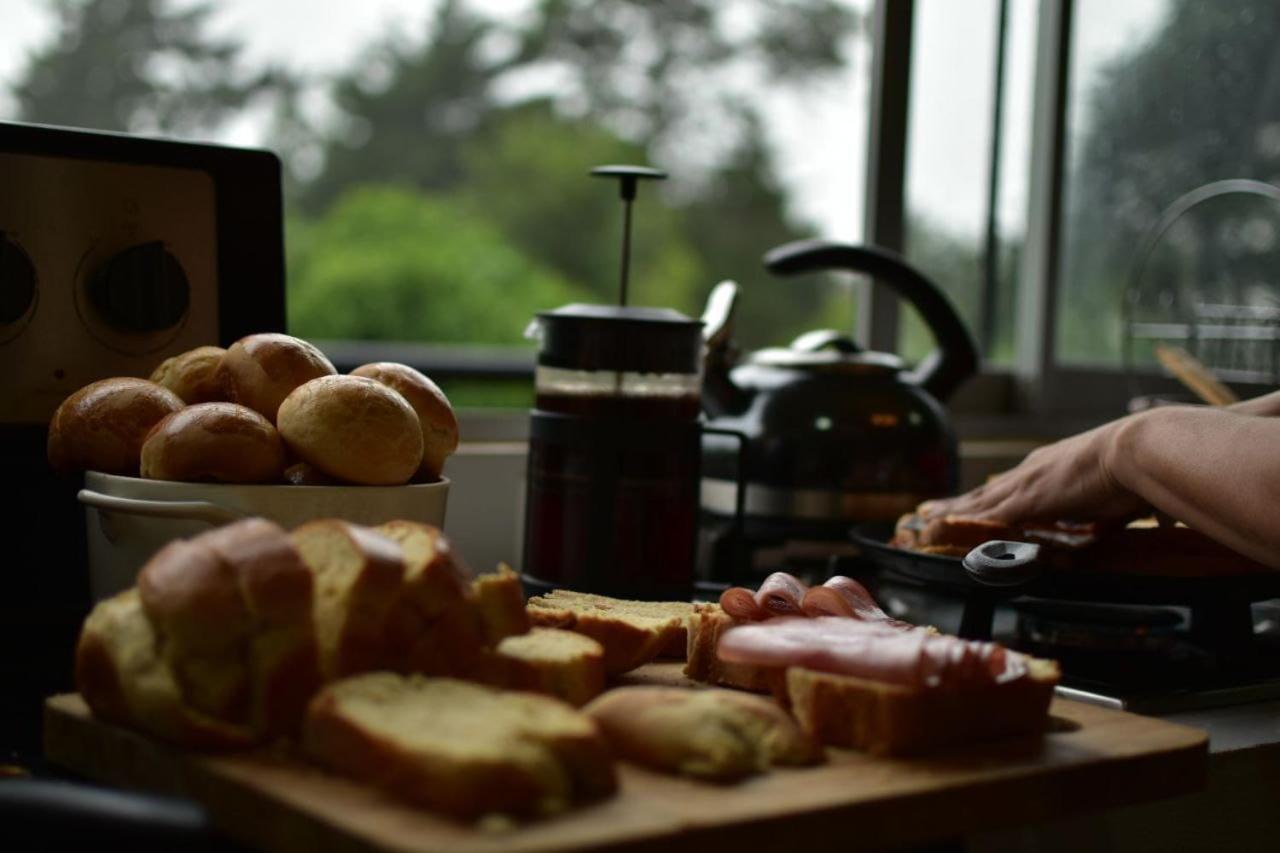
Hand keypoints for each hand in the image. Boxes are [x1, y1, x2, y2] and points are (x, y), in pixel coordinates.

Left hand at [920, 417, 1148, 525]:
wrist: (1138, 451)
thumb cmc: (1138, 471)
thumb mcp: (1117, 498)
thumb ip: (1108, 515)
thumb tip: (1114, 528)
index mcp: (1053, 468)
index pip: (1012, 487)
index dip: (989, 497)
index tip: (970, 503)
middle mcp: (1033, 472)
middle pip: (986, 493)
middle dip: (959, 504)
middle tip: (931, 510)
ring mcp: (1028, 484)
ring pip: (979, 502)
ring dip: (952, 512)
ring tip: (926, 518)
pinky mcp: (1028, 499)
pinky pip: (989, 516)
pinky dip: (966, 523)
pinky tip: (947, 529)